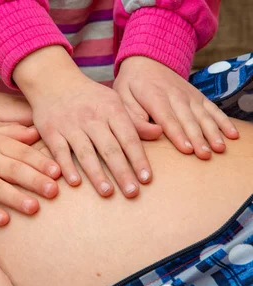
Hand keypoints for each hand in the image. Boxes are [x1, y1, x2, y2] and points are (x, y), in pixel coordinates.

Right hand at [0, 125, 59, 225]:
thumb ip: (13, 134)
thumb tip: (39, 132)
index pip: (22, 153)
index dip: (41, 162)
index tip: (59, 173)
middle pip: (14, 169)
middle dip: (35, 180)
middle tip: (55, 192)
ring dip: (16, 198)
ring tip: (34, 208)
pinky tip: (4, 221)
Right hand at [14, 46, 151, 197]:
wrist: (53, 80)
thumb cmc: (89, 97)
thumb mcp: (113, 102)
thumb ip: (134, 121)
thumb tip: (160, 133)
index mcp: (111, 110)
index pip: (129, 138)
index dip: (138, 159)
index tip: (146, 179)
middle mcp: (92, 118)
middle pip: (109, 148)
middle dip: (122, 172)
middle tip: (132, 193)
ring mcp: (70, 125)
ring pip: (86, 152)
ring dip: (97, 174)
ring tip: (108, 192)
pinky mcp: (50, 131)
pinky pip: (60, 152)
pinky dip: (67, 167)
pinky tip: (76, 183)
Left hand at [115, 56, 238, 158]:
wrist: (146, 60)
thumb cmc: (130, 86)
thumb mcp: (121, 99)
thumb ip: (134, 118)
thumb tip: (156, 134)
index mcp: (154, 96)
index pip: (167, 118)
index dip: (177, 134)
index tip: (186, 150)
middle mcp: (176, 95)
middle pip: (188, 119)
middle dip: (198, 138)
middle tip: (205, 155)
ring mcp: (189, 95)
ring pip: (203, 115)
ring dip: (213, 132)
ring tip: (219, 148)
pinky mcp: (198, 96)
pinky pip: (213, 109)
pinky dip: (223, 121)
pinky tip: (232, 135)